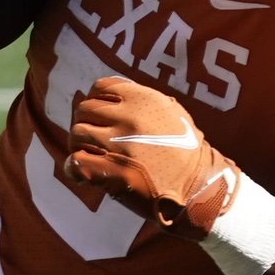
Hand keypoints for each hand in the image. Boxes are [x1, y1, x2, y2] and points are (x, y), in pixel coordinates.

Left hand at [60, 76, 242, 229]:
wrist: (200, 187)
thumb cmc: (188, 152)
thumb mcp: (173, 113)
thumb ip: (146, 102)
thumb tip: (117, 96)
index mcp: (144, 99)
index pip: (100, 87)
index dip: (95, 101)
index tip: (100, 116)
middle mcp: (128, 117)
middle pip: (84, 110)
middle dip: (85, 123)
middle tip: (93, 139)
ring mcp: (118, 144)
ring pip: (77, 134)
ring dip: (79, 145)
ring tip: (89, 156)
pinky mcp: (112, 172)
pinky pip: (76, 161)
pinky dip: (74, 167)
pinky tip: (84, 174)